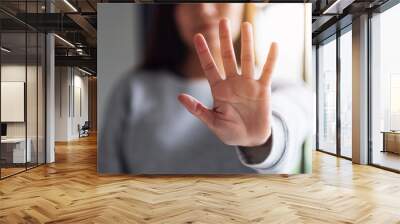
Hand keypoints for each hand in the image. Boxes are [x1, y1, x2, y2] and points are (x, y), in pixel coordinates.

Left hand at [178, 18, 277, 146]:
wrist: (250, 140)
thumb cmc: (230, 132)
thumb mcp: (212, 122)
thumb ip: (198, 109)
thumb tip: (180, 96)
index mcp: (218, 90)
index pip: (209, 67)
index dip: (203, 52)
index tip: (197, 36)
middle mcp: (233, 83)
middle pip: (228, 57)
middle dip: (224, 40)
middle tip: (222, 21)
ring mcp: (248, 85)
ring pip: (247, 59)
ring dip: (247, 43)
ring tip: (247, 25)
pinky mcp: (262, 90)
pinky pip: (267, 72)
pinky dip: (271, 59)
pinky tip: (273, 44)